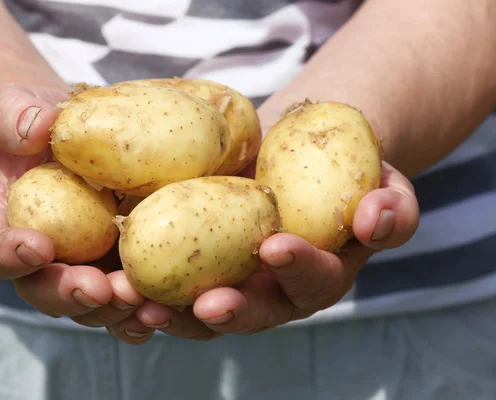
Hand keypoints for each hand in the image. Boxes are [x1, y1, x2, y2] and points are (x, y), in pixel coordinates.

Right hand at [0, 83, 152, 342]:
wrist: (61, 134)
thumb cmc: (29, 122)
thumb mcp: (12, 108)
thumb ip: (14, 117)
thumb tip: (40, 125)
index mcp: (2, 224)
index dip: (11, 255)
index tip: (39, 246)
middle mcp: (40, 257)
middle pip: (45, 291)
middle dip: (71, 294)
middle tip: (99, 289)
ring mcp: (81, 264)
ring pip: (91, 304)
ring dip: (115, 309)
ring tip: (143, 301)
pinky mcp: (117, 263)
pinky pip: (128, 294)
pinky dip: (146, 305)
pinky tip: (170, 305)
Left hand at [105, 160, 417, 341]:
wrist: (296, 157)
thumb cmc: (343, 171)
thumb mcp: (381, 182)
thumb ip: (392, 207)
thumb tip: (375, 218)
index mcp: (318, 274)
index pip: (313, 279)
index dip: (299, 268)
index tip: (276, 246)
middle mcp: (273, 291)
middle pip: (253, 313)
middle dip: (232, 311)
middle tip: (208, 304)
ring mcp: (232, 282)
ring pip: (201, 311)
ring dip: (172, 311)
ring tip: (141, 302)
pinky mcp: (195, 266)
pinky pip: (168, 284)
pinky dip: (143, 286)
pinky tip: (115, 278)